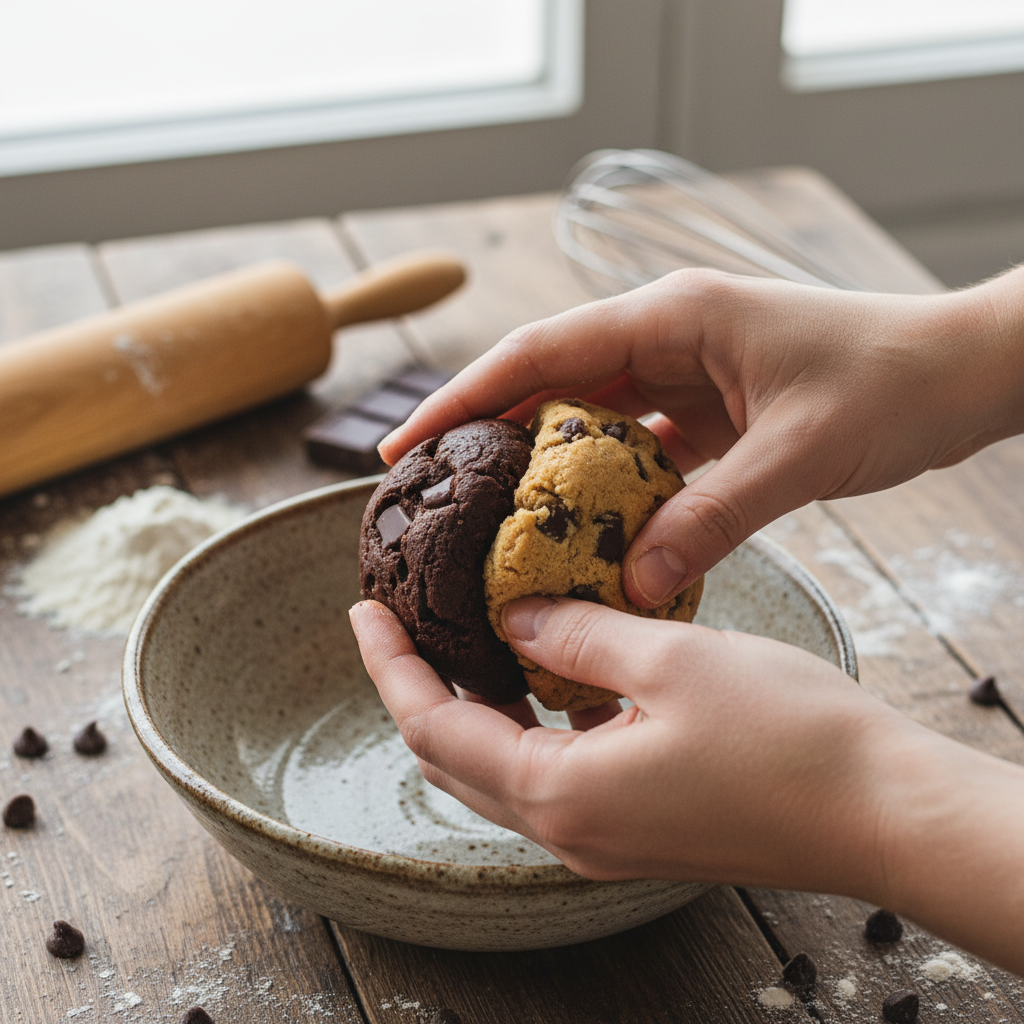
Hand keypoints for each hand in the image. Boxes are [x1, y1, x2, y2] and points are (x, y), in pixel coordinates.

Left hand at [350, 595, 895, 891]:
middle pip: (453, 761)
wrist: (877, 810)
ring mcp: (602, 840)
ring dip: (469, 711)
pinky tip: (544, 681)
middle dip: (417, 690)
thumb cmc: (785, 737)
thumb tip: (518, 614)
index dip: (390, 666)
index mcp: (559, 793)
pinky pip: (550, 780)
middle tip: (401, 624)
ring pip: (499, 774)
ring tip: (462, 643)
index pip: (434, 728)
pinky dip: (523, 729)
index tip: (364, 610)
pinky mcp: (637, 831)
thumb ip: (578, 636)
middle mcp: (569, 832)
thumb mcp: (668, 660)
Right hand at [380, 268, 1023, 607]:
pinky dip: (606, 489)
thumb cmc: (893, 385)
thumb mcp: (800, 452)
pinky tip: (585, 533)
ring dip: (544, 468)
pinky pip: (635, 449)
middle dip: (488, 436)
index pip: (541, 351)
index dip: (465, 398)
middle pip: (550, 383)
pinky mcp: (707, 410)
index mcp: (673, 316)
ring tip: (493, 524)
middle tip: (432, 496)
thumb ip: (715, 516)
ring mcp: (685, 373)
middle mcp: (667, 336)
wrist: (960, 374)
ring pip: (589, 419)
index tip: (407, 443)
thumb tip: (636, 586)